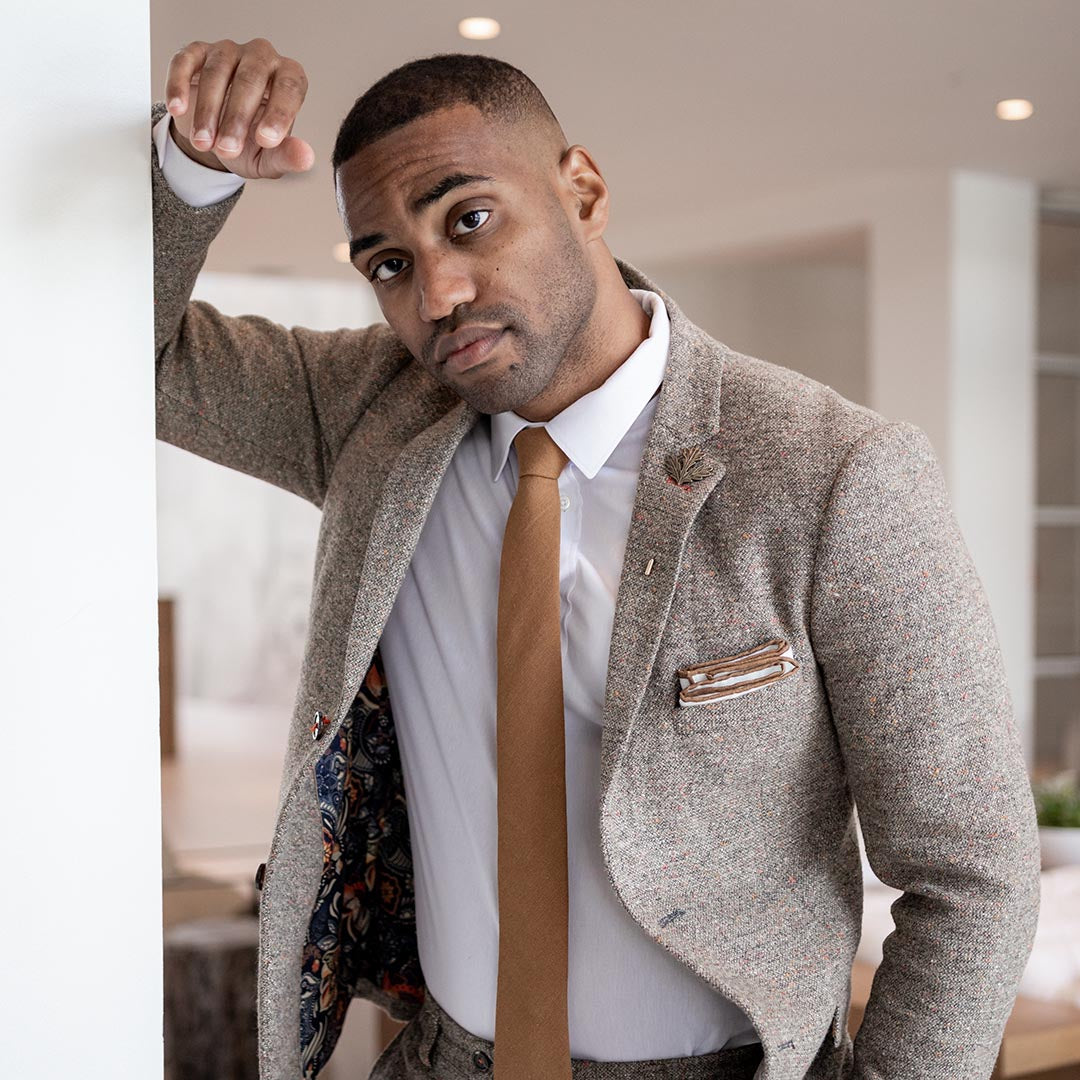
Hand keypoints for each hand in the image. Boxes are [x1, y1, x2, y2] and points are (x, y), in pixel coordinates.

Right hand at [164, 38, 314, 177]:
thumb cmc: (250, 143)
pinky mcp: (196, 53)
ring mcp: (228, 52)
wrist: (218, 139)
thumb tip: (305, 157)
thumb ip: (287, 156)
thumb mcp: (270, 158)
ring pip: (218, 71)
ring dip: (208, 110)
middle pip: (251, 78)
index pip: (290, 87)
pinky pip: (185, 62)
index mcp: (288, 78)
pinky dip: (179, 85)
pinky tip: (179, 109)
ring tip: (204, 142)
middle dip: (236, 118)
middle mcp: (261, 58)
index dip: (279, 113)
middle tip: (227, 149)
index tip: (266, 140)